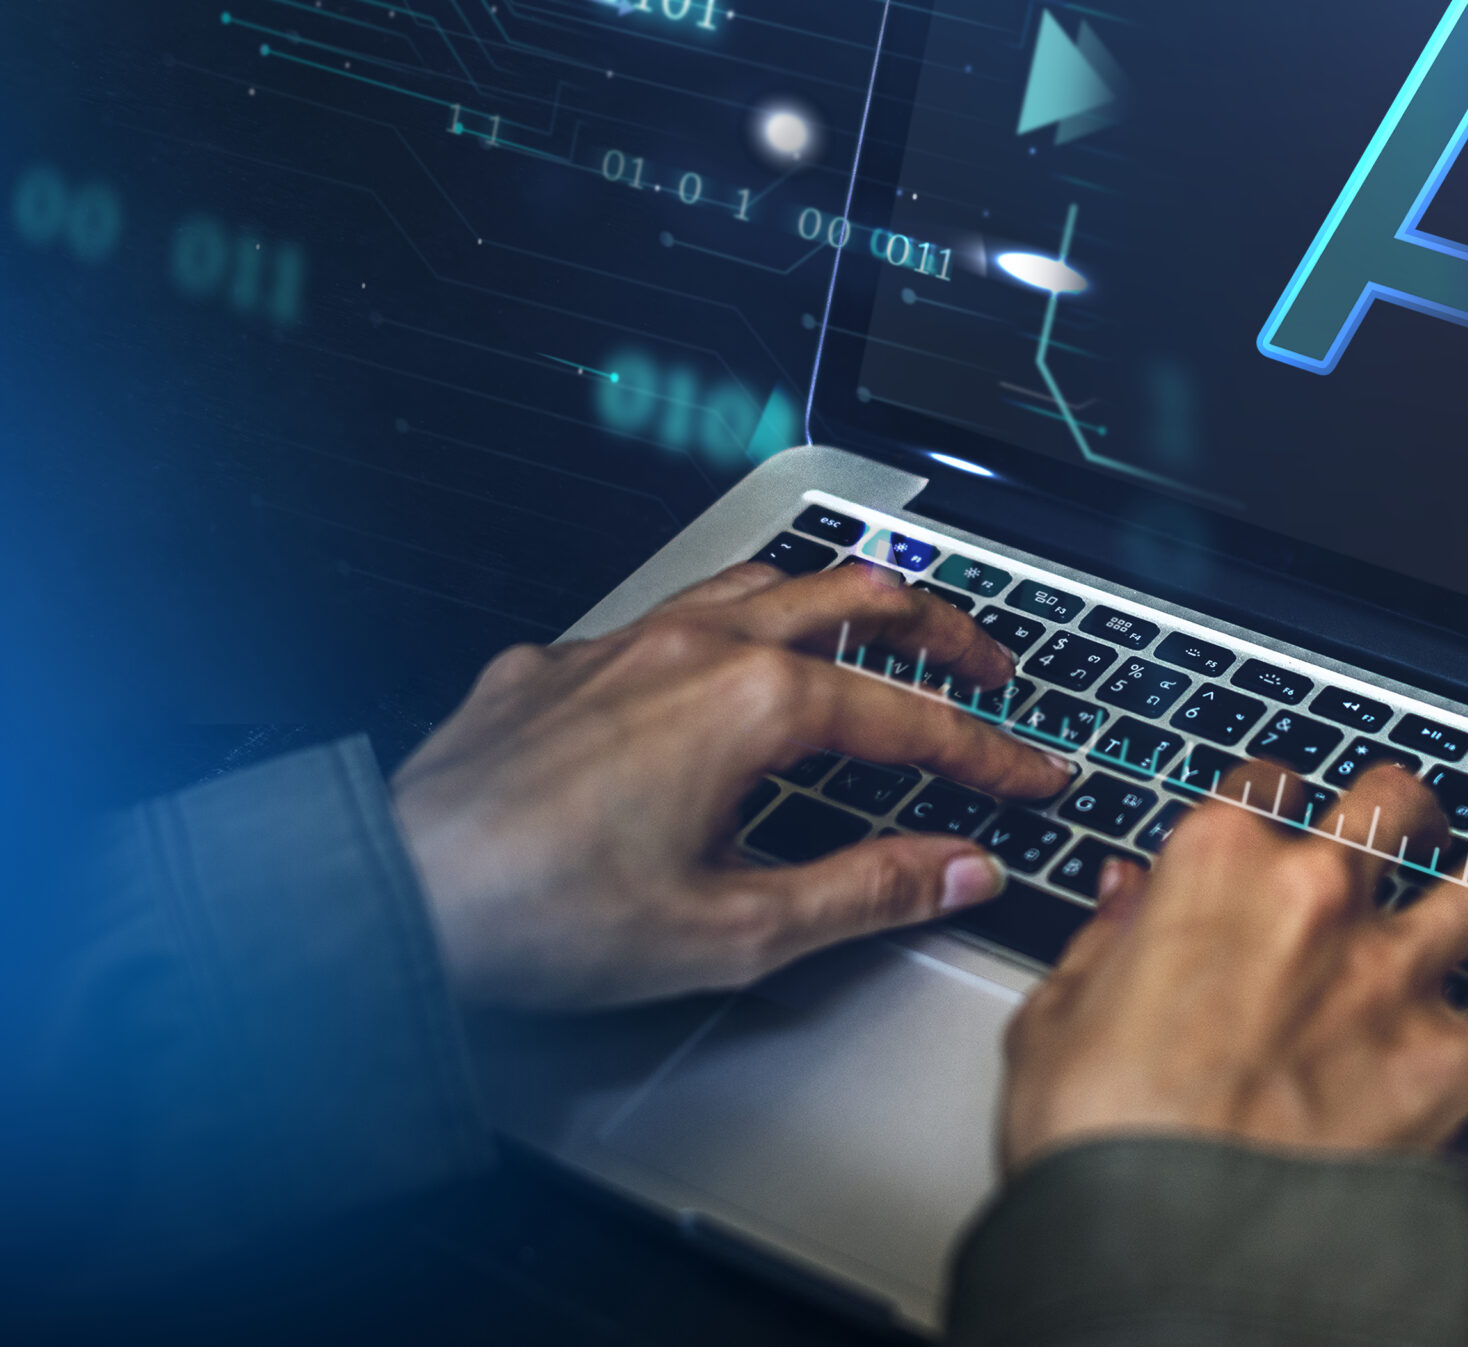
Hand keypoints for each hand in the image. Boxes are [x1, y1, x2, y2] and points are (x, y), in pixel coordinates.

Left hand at [392, 559, 1071, 1010]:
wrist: (388, 896)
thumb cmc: (539, 919)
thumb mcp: (733, 930)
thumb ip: (865, 891)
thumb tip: (958, 869)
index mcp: (752, 705)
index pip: (911, 718)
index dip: (990, 750)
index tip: (1035, 772)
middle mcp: (693, 648)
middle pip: (854, 597)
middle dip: (939, 628)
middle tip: (987, 666)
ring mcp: (621, 643)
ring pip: (760, 581)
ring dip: (837, 600)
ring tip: (876, 629)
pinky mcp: (558, 662)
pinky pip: (667, 614)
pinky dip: (728, 628)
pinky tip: (718, 671)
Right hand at [998, 762, 1467, 1170]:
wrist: (1158, 1236)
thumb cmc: (1097, 1136)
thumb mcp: (1054, 1017)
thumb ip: (1102, 946)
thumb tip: (1122, 906)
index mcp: (1214, 868)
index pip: (1264, 782)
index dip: (1275, 795)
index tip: (1275, 814)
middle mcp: (1317, 900)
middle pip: (1394, 803)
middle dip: (1408, 806)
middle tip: (1409, 822)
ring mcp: (1391, 979)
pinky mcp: (1447, 1066)